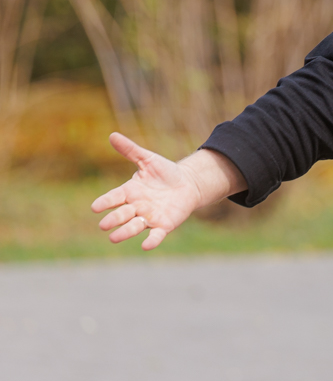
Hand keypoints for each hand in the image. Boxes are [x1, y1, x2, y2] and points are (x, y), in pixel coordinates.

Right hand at [92, 133, 208, 249]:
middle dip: (113, 220)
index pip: (114, 198)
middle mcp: (136, 207)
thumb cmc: (165, 172)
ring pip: (134, 226)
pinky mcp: (164, 225)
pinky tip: (146, 245)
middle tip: (104, 225)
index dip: (105, 202)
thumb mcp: (148, 159)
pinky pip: (156, 235)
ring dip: (125, 232)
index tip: (95, 207)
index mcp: (130, 192)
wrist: (188, 183)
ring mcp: (149, 217)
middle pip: (122, 215)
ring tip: (114, 238)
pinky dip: (151, 241)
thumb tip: (112, 135)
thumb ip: (131, 150)